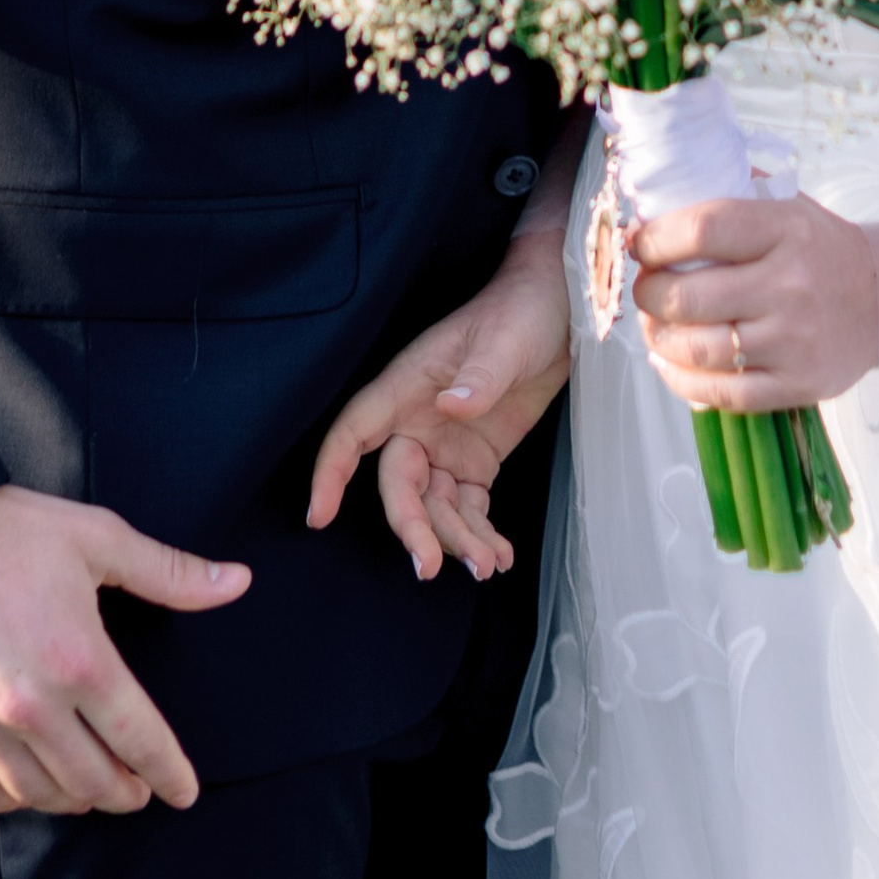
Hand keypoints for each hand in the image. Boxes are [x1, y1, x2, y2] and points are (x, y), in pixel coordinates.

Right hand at [0, 484, 248, 815]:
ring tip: (89, 787)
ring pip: (41, 795)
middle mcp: (32, 705)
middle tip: (139, 790)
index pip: (141, 741)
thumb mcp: (99, 538)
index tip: (185, 792)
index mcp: (81, 660)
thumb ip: (170, 572)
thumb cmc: (7, 528)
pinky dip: (14, 799)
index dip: (171, 773)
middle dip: (126, 793)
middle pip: (94, 782)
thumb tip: (238, 583)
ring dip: (74, 799)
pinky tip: (30, 787)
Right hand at [308, 222, 571, 584]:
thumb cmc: (521, 311)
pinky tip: (499, 556)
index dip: (331, 472)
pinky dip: (479, 535)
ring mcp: (447, 443)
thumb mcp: (505, 339)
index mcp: (408, 385)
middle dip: (411, 527)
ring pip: (434, 505)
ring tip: (486, 566)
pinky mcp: (476, 460)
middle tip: (431, 567)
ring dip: (454, 540)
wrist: (559, 311)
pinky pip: (468, 507)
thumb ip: (480, 375)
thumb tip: (452, 406)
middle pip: (398, 484)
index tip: (318, 516)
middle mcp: (418, 420)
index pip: (355, 432)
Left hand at [631, 192, 878, 411]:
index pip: (702, 230)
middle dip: (648, 293)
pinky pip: (722, 393)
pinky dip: (681, 381)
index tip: (639, 245)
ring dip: (657, 337)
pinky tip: (667, 363)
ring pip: (697, 349)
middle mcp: (789, 285)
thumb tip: (660, 197)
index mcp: (785, 229)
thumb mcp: (788, 204)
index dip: (655, 240)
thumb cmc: (823, 248)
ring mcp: (794, 340)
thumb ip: (732, 191)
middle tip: (645, 288)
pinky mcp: (797, 384)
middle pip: (689, 296)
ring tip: (653, 324)